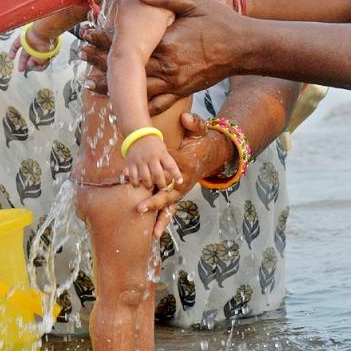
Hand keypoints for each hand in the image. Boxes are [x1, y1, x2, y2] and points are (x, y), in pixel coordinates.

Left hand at [8, 24, 55, 72]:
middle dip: (29, 65)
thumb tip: (31, 64)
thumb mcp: (46, 58)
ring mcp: (29, 43)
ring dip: (22, 62)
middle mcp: (37, 48)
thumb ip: (39, 63)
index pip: (41, 60)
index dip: (38, 66)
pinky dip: (12, 51)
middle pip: (32, 58)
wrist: (43, 33)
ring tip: (21, 69)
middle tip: (24, 71)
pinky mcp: (22, 39)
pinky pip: (15, 45)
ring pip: (24, 54)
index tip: (36, 68)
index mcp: (45, 52)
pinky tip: (11, 58)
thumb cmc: (46, 46)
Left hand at [79, 0, 241, 112]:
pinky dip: (136, 105)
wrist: (245, 48)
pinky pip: (155, 104)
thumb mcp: (194, 2)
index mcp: (166, 43)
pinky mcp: (182, 91)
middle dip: (99, 61)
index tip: (85, 32)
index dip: (103, 38)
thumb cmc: (220, 21)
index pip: (128, 43)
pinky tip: (122, 103)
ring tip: (89, 82)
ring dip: (112, 86)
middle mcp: (167, 67)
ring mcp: (175, 82)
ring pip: (136, 90)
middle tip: (79, 54)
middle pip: (126, 68)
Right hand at [125, 135, 183, 190]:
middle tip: (164, 189)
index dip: (176, 174)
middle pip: (157, 174)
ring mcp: (140, 160)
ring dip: (148, 185)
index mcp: (161, 153)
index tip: (180, 182)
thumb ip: (167, 162)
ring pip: (145, 177)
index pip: (171, 165)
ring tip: (151, 187)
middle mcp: (151, 157)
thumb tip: (175, 177)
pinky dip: (135, 182)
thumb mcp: (163, 150)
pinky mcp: (131, 163)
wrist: (138, 135)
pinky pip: (132, 176)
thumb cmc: (154, 145)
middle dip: (162, 184)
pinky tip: (138, 185)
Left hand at [137, 112, 236, 238]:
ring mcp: (182, 190)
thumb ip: (194, 123)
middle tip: (139, 208)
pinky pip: (170, 209)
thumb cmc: (201, 142)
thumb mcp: (199, 131)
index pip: (170, 169)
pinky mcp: (178, 195)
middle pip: (169, 194)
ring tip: (152, 234)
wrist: (211, 156)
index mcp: (187, 164)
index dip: (159, 173)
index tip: (146, 177)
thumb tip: (185, 117)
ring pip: (170, 206)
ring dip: (160, 219)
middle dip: (154, 202)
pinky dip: (163, 220)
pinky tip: (154, 233)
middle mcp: (185, 181)